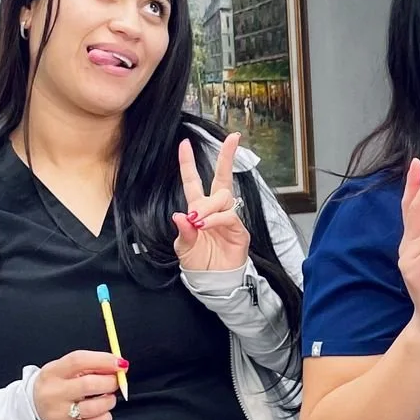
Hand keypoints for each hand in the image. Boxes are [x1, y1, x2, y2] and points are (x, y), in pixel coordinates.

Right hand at [33, 350, 124, 419]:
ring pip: (95, 407)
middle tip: (114, 382)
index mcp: (52, 373)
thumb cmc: (56, 386)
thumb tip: (119, 365)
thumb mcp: (64, 370)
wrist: (33, 411)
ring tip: (106, 397)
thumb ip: (89, 365)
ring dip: (109, 400)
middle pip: (89, 385)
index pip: (78, 361)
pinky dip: (105, 417)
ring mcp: (58, 414)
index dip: (103, 360)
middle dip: (110, 382)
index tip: (120, 363)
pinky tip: (101, 412)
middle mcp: (53, 393)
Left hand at [174, 133, 252, 271]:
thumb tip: (180, 215)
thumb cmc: (199, 264)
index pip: (193, 181)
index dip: (188, 163)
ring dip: (208, 206)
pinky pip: (228, 217)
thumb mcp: (183, 248)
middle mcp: (215, 210)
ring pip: (223, 198)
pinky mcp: (239, 230)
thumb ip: (183, 232)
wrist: (214, 282)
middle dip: (227, 157)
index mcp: (198, 210)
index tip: (185, 144)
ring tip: (198, 220)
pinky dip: (215, 219)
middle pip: (222, 178)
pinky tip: (206, 225)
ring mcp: (229, 218)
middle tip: (233, 138)